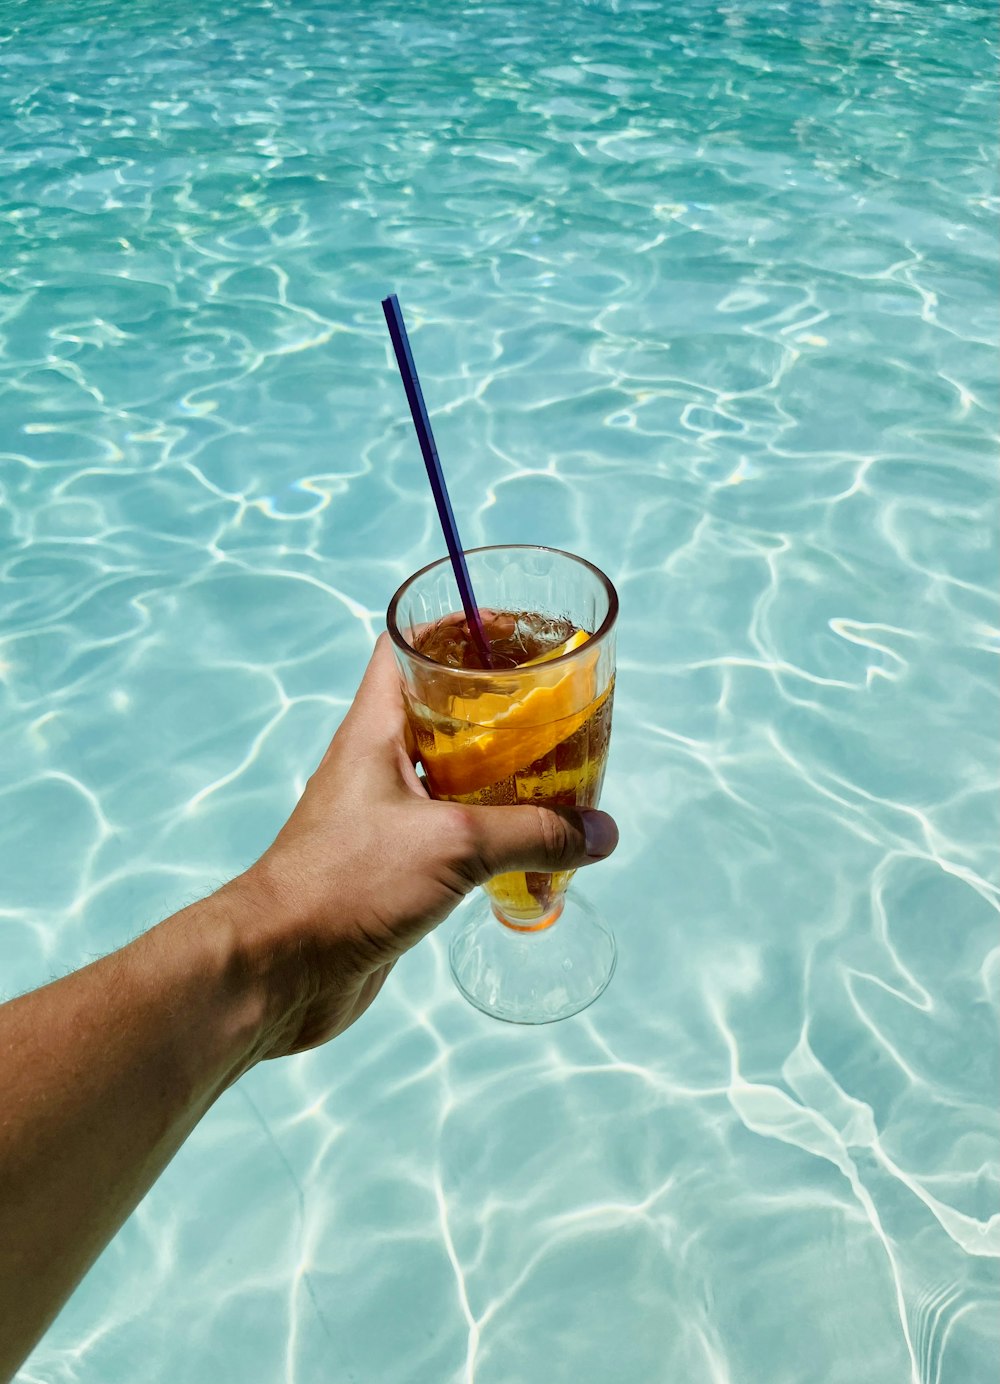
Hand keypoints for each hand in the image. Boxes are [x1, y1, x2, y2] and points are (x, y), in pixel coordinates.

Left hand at [234, 634, 618, 1057]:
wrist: (281, 969)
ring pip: (449, 774)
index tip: (511, 631)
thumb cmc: (349, 881)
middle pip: (439, 710)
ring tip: (556, 770)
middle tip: (553, 706)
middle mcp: (377, 764)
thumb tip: (602, 834)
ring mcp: (382, 816)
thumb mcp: (454, 846)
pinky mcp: (392, 866)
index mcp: (376, 731)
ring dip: (497, 771)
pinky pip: (450, 831)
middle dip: (495, 704)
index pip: (405, 648)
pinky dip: (489, 830)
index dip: (454, 628)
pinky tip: (530, 843)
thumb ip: (533, 833)